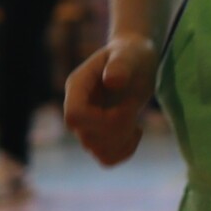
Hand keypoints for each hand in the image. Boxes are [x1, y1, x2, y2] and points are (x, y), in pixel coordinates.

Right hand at [64, 35, 158, 167]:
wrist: (136, 59)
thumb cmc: (131, 53)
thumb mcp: (129, 54)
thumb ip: (120, 65)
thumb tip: (112, 82)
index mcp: (77, 88)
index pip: (74, 117)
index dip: (100, 120)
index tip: (126, 109)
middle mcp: (78, 107)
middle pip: (87, 138)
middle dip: (118, 130)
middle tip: (135, 111)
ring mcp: (89, 123)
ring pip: (96, 150)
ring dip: (121, 143)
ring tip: (136, 124)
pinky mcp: (102, 134)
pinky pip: (106, 157)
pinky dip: (123, 152)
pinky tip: (137, 132)